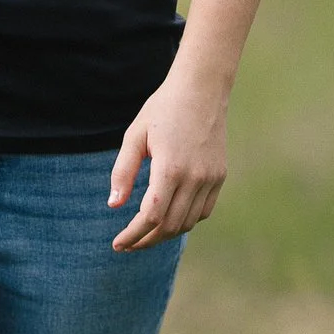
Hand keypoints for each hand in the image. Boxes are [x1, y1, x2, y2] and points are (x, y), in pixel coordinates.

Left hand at [109, 71, 229, 251]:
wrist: (202, 89)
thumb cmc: (163, 109)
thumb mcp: (135, 136)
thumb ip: (123, 172)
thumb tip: (114, 205)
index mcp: (170, 168)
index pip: (151, 216)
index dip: (133, 234)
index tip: (118, 243)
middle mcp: (194, 177)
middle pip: (169, 226)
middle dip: (146, 240)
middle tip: (127, 243)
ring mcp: (210, 178)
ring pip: (187, 222)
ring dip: (165, 234)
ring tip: (145, 234)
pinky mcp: (219, 176)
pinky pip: (203, 211)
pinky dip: (186, 221)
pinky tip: (170, 218)